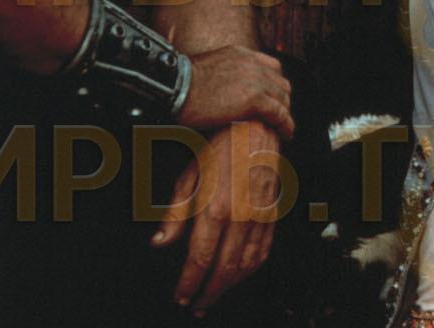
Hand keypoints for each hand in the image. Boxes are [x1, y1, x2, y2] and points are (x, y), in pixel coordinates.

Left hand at [154, 120, 283, 313]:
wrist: (256, 127)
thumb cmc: (217, 149)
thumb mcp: (187, 177)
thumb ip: (175, 214)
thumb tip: (159, 243)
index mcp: (215, 208)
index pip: (200, 259)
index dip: (189, 283)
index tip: (180, 297)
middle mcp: (241, 216)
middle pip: (225, 268)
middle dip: (209, 292)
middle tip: (196, 307)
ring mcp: (261, 216)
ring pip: (247, 264)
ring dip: (231, 286)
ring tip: (214, 297)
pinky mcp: (274, 213)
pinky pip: (264, 249)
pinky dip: (251, 269)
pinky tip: (238, 276)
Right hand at [177, 44, 293, 139]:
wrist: (173, 88)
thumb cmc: (180, 84)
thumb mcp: (207, 68)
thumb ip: (223, 73)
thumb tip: (220, 89)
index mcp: (242, 54)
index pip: (271, 67)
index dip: (274, 84)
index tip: (273, 96)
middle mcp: (253, 64)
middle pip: (281, 82)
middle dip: (281, 99)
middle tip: (278, 115)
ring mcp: (256, 80)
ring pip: (283, 98)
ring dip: (284, 112)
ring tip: (282, 127)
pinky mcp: (255, 99)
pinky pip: (279, 113)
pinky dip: (286, 124)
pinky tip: (286, 134)